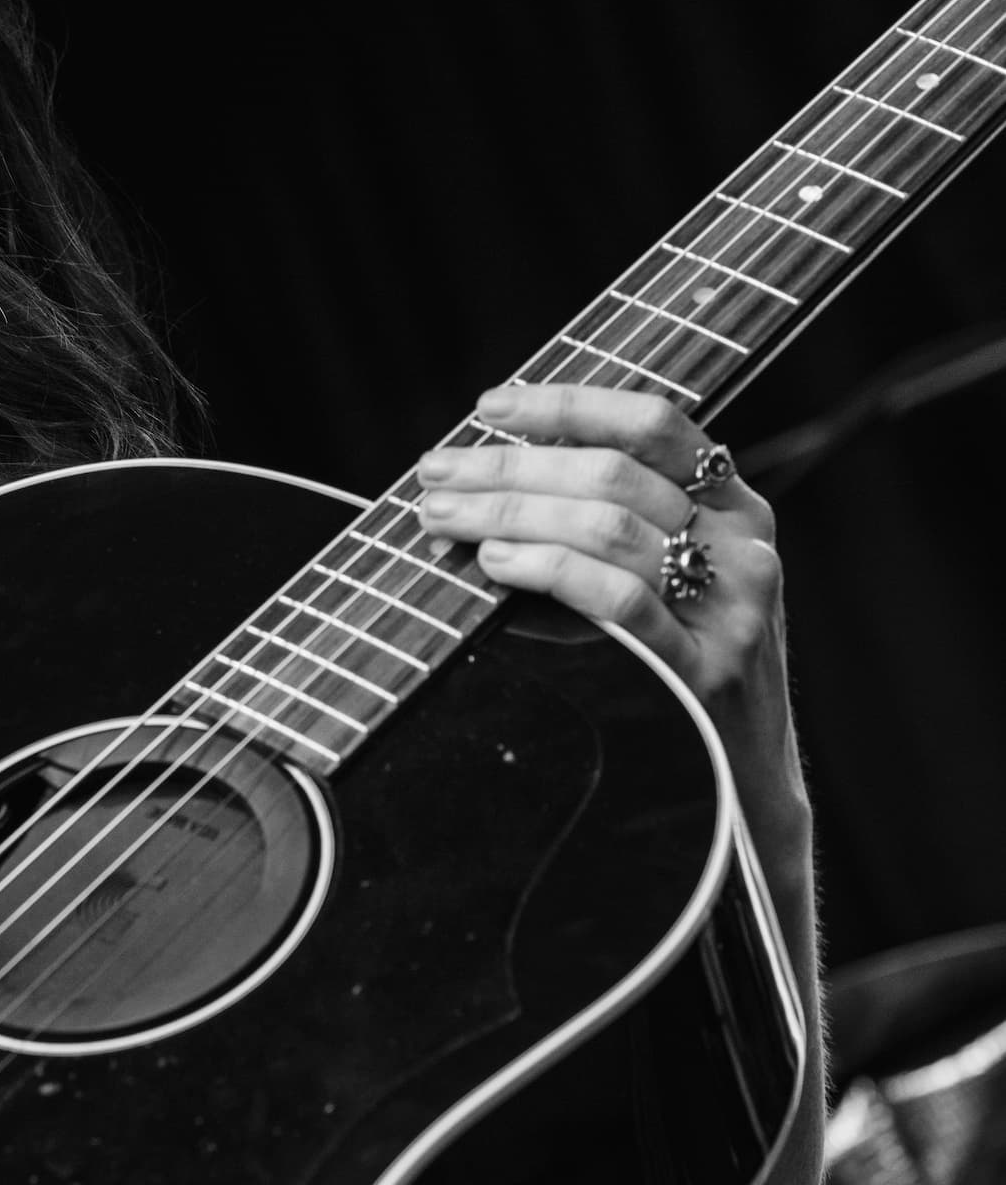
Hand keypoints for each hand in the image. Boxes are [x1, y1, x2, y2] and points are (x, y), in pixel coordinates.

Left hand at [413, 384, 808, 863]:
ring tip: (444, 516)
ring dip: (509, 512)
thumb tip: (474, 487)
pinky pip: (620, 598)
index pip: (653, 422)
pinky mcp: (709, 668)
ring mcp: (733, 607)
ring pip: (608, 526)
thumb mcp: (659, 580)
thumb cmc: (679, 662)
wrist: (749, 780)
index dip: (567, 404)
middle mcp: (744, 546)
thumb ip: (592, 527)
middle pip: (612, 474)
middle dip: (509, 466)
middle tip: (436, 473)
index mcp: (735, 506)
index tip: (489, 406)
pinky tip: (495, 561)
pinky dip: (548, 567)